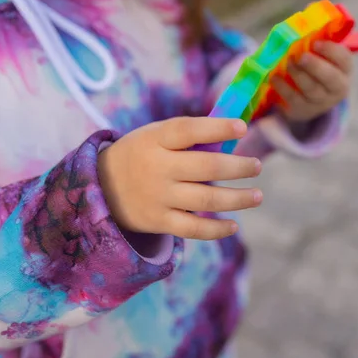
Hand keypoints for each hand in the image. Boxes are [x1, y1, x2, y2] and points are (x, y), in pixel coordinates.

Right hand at [98, 117, 262, 239]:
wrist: (100, 188)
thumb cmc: (143, 155)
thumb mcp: (155, 137)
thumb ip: (190, 137)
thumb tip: (235, 135)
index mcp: (155, 139)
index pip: (188, 130)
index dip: (217, 127)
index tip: (242, 127)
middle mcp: (157, 167)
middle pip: (206, 167)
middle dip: (238, 167)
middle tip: (257, 166)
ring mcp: (158, 197)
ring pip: (206, 200)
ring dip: (238, 199)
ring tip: (257, 196)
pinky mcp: (158, 221)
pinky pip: (193, 229)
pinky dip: (217, 230)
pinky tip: (234, 225)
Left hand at [272, 40, 352, 122]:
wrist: (310, 100)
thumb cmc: (316, 70)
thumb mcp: (322, 58)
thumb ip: (316, 44)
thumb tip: (299, 27)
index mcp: (344, 70)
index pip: (344, 59)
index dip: (331, 51)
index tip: (315, 43)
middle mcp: (337, 88)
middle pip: (331, 78)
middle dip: (316, 66)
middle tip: (301, 56)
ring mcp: (322, 102)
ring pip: (312, 89)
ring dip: (298, 74)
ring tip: (288, 62)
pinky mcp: (304, 110)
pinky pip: (294, 99)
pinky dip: (283, 87)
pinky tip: (274, 77)